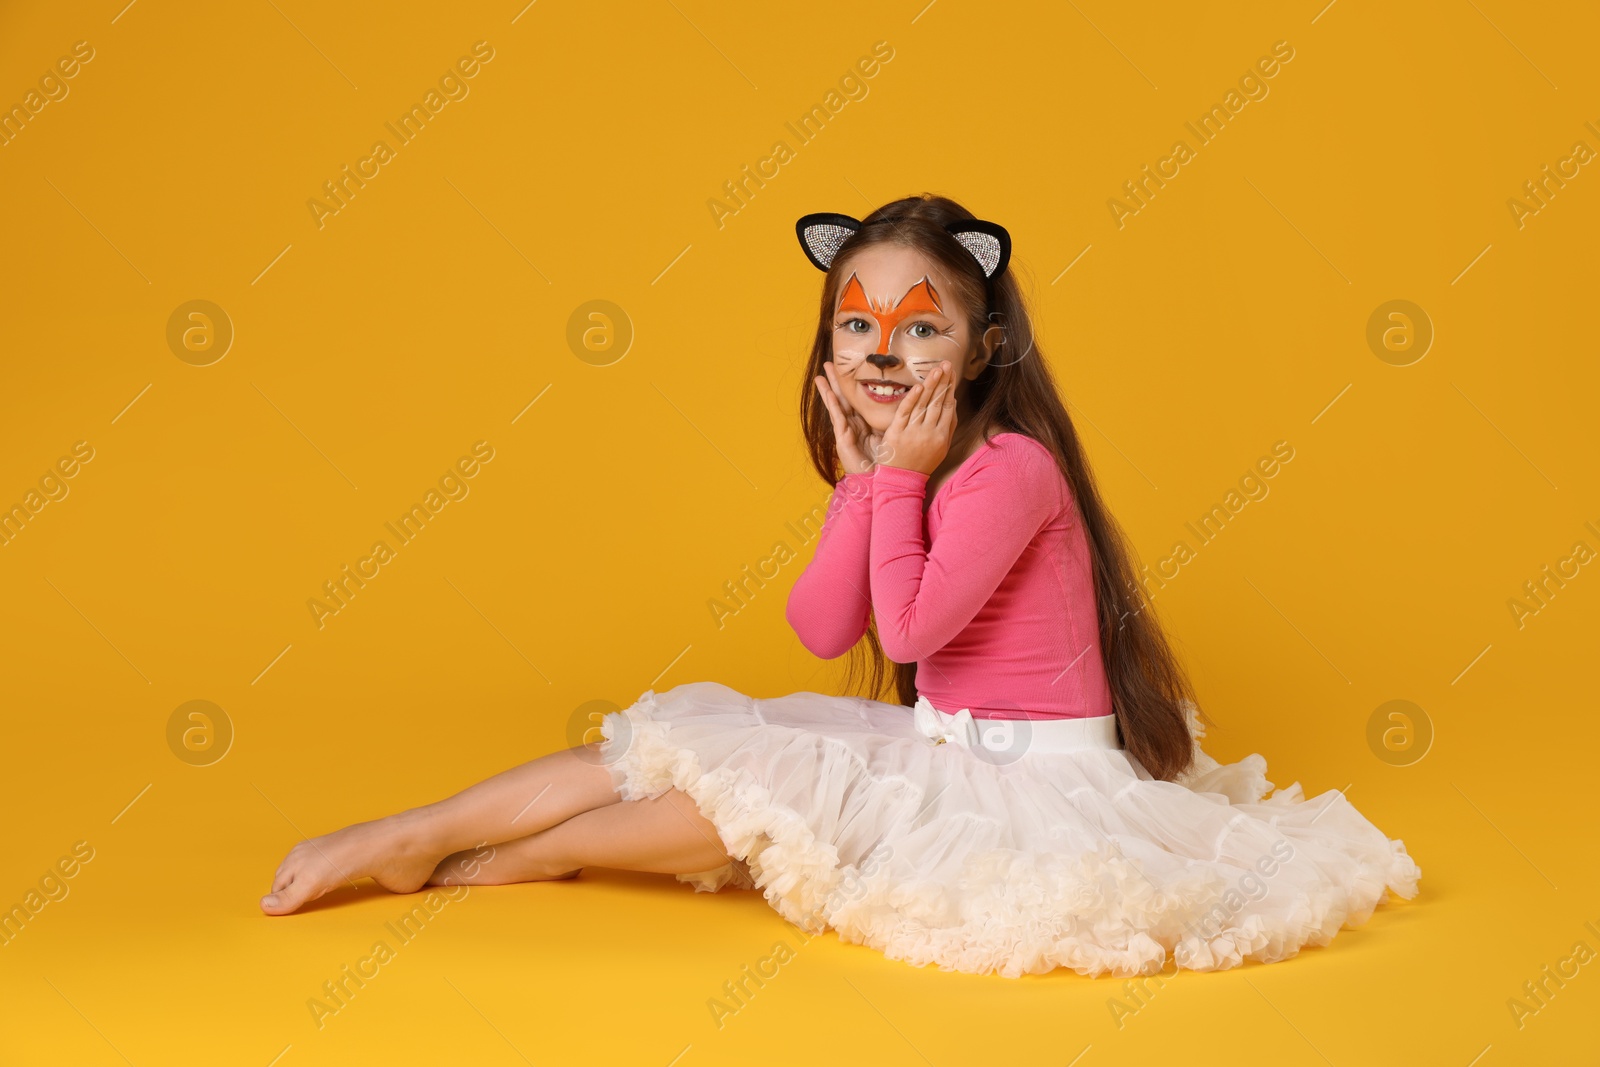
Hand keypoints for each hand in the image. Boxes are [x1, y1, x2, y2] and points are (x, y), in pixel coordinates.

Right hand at [815, 361, 886, 474]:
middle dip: (835, 382)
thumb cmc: (884, 462)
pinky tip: (828, 393)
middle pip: (843, 398)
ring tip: (821, 375)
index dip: (851, 385)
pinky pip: (837, 418)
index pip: (855, 400)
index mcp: (862, 424)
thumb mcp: (889, 434)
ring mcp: (845, 432)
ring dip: (828, 389)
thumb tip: (905, 402)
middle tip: (829, 363)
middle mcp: (852, 425)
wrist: (877, 482)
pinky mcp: (843, 439)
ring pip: (836, 406)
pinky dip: (833, 405)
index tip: (849, 368)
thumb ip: (890, 419)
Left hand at [880, 361, 955, 475]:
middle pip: (937, 403)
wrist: (903, 479)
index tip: (952, 373)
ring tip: (936, 370)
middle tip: (946, 364)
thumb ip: (948, 426)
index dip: (950, 388)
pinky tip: (919, 386)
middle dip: (943, 382)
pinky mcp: (897, 432)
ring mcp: (912, 432)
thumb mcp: (941, 447)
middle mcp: (929, 433)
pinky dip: (912, 399)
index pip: (947, 406)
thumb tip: (952, 404)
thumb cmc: (923, 462)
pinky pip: (906, 413)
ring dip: (931, 385)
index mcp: (941, 436)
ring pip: (923, 405)